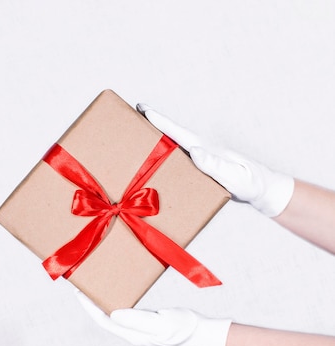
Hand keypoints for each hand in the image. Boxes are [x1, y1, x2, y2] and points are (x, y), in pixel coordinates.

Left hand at [76, 291, 231, 345]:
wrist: (202, 332)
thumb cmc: (183, 328)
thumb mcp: (160, 324)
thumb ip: (137, 320)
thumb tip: (112, 315)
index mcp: (132, 334)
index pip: (103, 320)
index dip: (89, 307)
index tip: (79, 292)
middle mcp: (132, 331)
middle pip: (104, 316)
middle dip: (91, 302)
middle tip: (82, 284)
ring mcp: (138, 326)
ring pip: (113, 312)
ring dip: (102, 300)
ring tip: (94, 284)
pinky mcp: (146, 320)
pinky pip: (124, 308)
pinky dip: (116, 298)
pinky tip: (115, 288)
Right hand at [136, 104, 293, 216]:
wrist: (262, 192)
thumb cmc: (251, 183)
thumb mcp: (236, 176)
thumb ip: (216, 165)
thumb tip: (195, 150)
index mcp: (204, 149)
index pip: (177, 132)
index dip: (159, 120)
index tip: (142, 108)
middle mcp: (199, 151)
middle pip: (169, 135)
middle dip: (150, 125)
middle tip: (128, 116)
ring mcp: (198, 160)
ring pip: (170, 148)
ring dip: (152, 142)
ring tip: (133, 138)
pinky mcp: (199, 171)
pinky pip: (174, 164)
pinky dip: (161, 160)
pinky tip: (151, 165)